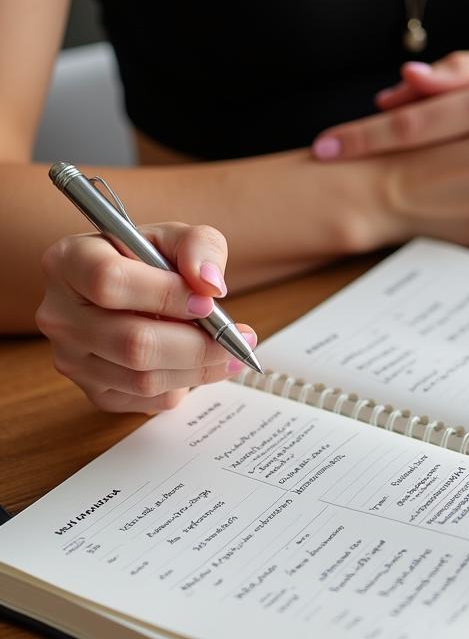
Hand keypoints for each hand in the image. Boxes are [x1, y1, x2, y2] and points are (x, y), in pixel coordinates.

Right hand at [36, 223, 257, 413]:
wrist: (132, 290)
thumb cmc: (150, 260)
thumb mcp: (177, 237)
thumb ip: (199, 246)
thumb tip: (210, 284)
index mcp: (69, 262)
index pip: (110, 282)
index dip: (165, 295)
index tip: (207, 301)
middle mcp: (60, 314)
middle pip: (133, 342)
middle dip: (199, 345)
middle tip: (239, 339)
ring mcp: (72, 358)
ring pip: (143, 379)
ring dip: (199, 369)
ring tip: (229, 352)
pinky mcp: (93, 391)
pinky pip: (145, 400)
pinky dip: (182, 386)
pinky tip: (196, 365)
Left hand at [311, 43, 468, 246]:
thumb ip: (455, 70)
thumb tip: (403, 84)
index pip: (414, 126)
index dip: (361, 137)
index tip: (324, 146)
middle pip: (413, 167)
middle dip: (363, 168)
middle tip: (327, 164)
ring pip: (428, 202)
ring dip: (386, 194)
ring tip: (360, 181)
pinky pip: (453, 223)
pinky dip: (423, 213)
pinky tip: (405, 201)